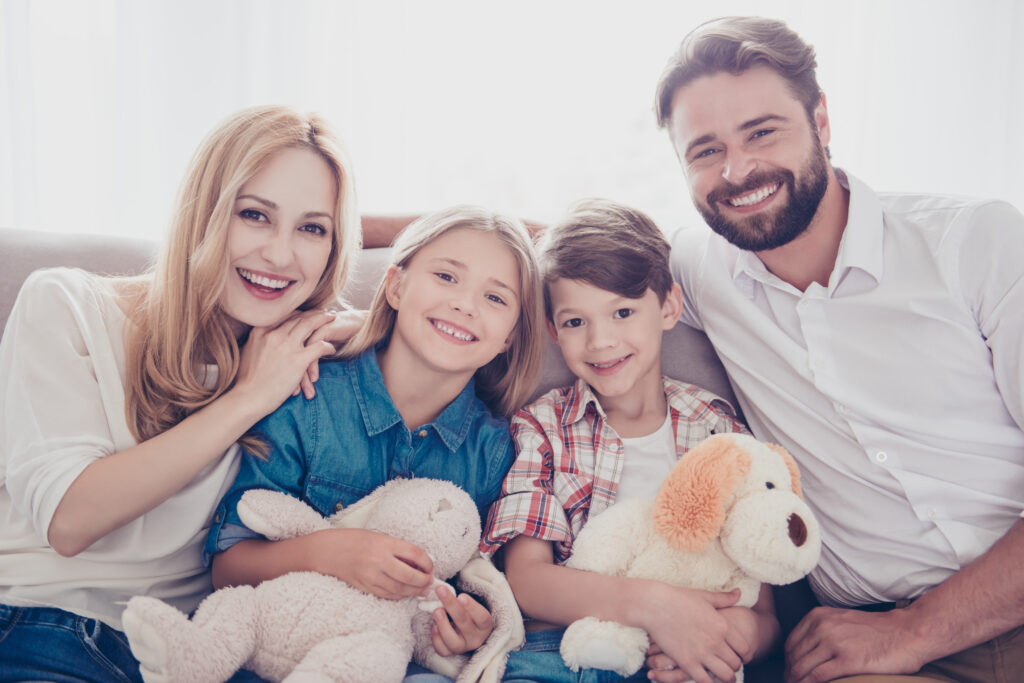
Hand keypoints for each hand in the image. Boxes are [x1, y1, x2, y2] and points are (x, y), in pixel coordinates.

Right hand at [234, 310, 336, 413]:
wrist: (247, 398)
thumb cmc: (244, 381)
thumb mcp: (246, 353)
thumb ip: (257, 341)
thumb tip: (261, 339)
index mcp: (260, 331)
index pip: (283, 315)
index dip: (298, 312)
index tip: (307, 312)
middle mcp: (274, 334)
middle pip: (298, 317)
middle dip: (313, 313)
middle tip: (325, 312)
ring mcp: (286, 346)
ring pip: (310, 325)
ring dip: (323, 320)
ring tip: (333, 318)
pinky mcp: (298, 360)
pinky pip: (319, 346)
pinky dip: (328, 346)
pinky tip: (332, 348)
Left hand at [284, 308, 366, 398]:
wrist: (355, 324)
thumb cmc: (334, 337)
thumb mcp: (315, 349)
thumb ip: (304, 356)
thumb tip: (293, 375)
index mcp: (291, 332)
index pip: (281, 355)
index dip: (281, 373)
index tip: (284, 391)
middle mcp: (297, 329)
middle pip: (287, 356)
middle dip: (290, 377)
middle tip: (294, 394)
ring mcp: (308, 329)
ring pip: (299, 354)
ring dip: (302, 375)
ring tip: (306, 390)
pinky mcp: (321, 329)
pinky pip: (313, 350)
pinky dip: (312, 365)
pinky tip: (314, 378)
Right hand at [310, 528, 433, 599]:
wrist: (328, 551)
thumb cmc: (355, 540)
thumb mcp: (379, 537)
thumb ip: (398, 549)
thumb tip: (419, 562)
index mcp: (384, 543)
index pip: (415, 554)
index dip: (427, 562)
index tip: (431, 567)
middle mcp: (379, 560)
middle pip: (409, 575)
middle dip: (424, 581)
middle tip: (430, 582)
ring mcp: (371, 575)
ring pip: (399, 588)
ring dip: (414, 591)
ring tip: (422, 590)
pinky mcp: (365, 587)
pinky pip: (387, 595)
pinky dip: (399, 596)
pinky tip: (405, 593)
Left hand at [430, 585, 493, 655]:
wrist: (467, 631)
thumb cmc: (469, 614)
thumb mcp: (471, 607)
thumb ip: (462, 600)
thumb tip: (444, 590)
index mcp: (485, 625)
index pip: (482, 617)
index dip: (472, 607)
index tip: (461, 596)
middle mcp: (476, 638)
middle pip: (464, 623)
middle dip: (451, 605)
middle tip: (441, 590)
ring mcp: (463, 647)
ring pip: (453, 642)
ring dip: (443, 625)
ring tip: (437, 611)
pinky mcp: (451, 653)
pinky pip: (442, 650)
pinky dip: (436, 638)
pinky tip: (434, 626)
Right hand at [641, 584, 743, 682]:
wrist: (654, 605)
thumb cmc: (678, 598)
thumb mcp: (705, 596)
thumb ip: (724, 598)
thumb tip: (739, 592)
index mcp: (723, 625)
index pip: (744, 648)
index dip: (743, 654)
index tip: (737, 655)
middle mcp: (716, 641)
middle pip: (736, 664)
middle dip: (734, 666)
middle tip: (727, 665)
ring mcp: (702, 653)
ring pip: (726, 676)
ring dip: (725, 678)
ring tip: (720, 676)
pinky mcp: (687, 662)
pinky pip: (705, 681)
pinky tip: (707, 679)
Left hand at [785, 606, 927, 682]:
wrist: (907, 632)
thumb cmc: (876, 631)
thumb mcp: (841, 621)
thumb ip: (822, 631)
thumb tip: (805, 652)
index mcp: (818, 616)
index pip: (791, 643)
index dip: (788, 662)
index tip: (791, 673)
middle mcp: (822, 627)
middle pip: (794, 657)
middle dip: (790, 674)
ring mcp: (834, 643)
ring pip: (802, 667)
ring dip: (796, 681)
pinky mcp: (847, 660)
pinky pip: (817, 676)